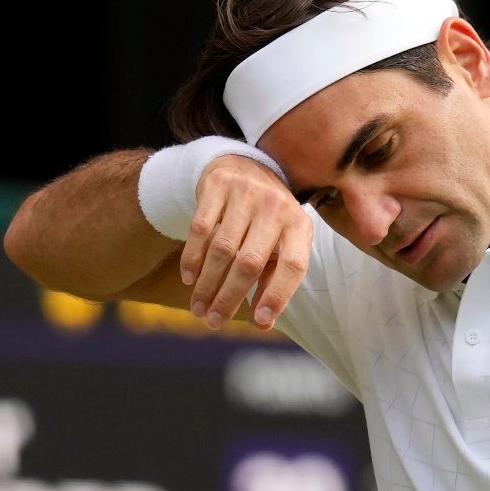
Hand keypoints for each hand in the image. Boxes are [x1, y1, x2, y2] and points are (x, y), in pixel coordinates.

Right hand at [180, 155, 311, 329]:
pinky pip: (201, 229)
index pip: (294, 265)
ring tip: (199, 308)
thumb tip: (263, 324)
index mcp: (300, 225)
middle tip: (213, 321)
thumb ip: (274, 281)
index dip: (278, 295)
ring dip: (207, 284)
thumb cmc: (267, 220)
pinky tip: (189, 279)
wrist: (245, 166)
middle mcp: (277, 206)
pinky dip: (192, 258)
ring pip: (222, 249)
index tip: (259, 321)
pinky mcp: (219, 185)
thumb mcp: (281, 244)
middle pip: (250, 262)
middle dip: (229, 297)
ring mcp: (248, 193)